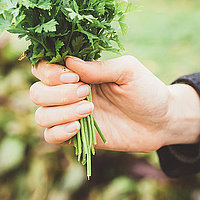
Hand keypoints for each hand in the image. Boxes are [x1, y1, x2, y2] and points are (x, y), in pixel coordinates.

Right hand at [30, 55, 199, 152]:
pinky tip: (77, 128)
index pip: (43, 67)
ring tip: (89, 110)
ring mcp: (71, 115)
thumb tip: (69, 62)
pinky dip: (58, 132)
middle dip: (56, 94)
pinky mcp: (76, 136)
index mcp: (78, 71)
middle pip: (37, 92)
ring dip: (60, 113)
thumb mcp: (128, 70)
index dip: (50, 72)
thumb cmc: (146, 89)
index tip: (72, 77)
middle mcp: (68, 92)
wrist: (162, 121)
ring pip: (41, 115)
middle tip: (86, 94)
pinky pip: (50, 137)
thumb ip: (99, 67)